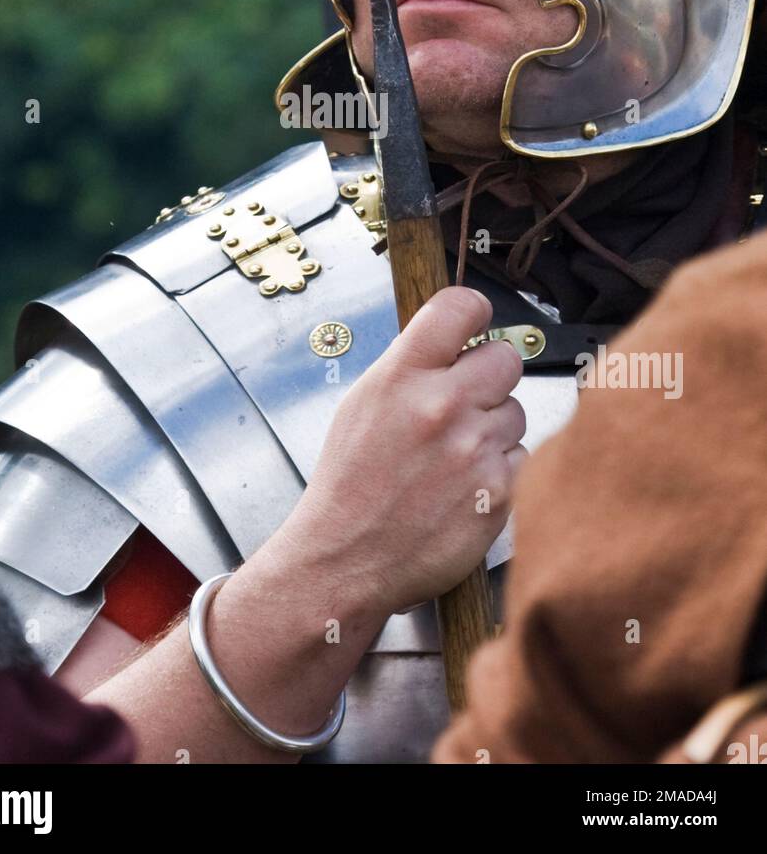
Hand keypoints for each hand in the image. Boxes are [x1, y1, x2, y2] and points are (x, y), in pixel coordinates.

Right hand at [275, 286, 527, 618]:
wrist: (345, 558)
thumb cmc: (350, 484)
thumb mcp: (362, 404)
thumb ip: (410, 367)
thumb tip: (452, 342)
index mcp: (402, 376)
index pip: (460, 308)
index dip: (474, 312)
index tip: (476, 324)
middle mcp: (441, 406)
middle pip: (506, 357)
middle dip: (489, 376)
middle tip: (467, 400)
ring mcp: (474, 449)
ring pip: (516, 410)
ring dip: (494, 427)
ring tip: (455, 455)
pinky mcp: (499, 491)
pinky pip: (521, 457)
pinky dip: (500, 469)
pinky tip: (465, 485)